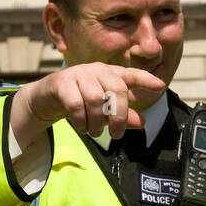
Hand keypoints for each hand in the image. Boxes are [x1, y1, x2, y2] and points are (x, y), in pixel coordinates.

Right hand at [11, 63, 167, 148]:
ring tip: (95, 132)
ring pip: (96, 99)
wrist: (46, 99)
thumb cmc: (80, 103)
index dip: (145, 79)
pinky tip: (82, 129)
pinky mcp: (61, 83)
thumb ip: (123, 116)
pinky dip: (81, 122)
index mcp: (109, 75)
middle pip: (116, 89)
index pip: (130, 75)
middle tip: (117, 135)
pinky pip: (76, 104)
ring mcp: (78, 74)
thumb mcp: (103, 111)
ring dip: (97, 121)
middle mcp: (96, 70)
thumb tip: (143, 122)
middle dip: (119, 115)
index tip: (160, 86)